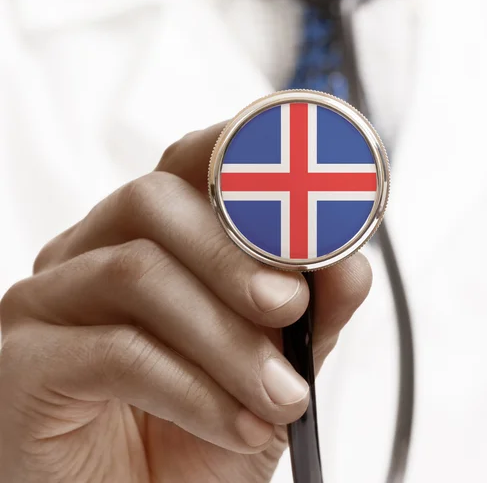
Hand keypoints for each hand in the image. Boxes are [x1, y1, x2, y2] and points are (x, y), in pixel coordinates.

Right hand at [0, 123, 371, 482]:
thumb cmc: (202, 431)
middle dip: (235, 254)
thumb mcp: (277, 364)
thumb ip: (313, 310)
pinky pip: (113, 349)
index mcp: (150, 235)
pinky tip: (237, 425)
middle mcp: (92, 251)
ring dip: (227, 338)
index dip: (243, 157)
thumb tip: (351, 264)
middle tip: (290, 307)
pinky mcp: (24, 363)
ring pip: (137, 271)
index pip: (188, 163)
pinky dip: (193, 390)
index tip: (307, 188)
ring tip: (280, 395)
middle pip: (153, 199)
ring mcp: (49, 300)